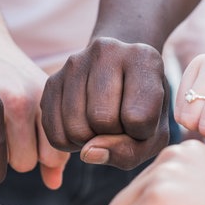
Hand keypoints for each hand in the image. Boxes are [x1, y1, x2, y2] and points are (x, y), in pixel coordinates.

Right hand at [41, 37, 169, 169]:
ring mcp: (75, 63)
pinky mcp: (52, 80)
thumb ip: (129, 151)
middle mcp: (107, 51)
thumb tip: (87, 153)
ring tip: (101, 126)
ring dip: (89, 141)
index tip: (142, 120)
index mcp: (144, 58)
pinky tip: (83, 127)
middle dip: (112, 135)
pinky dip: (69, 142)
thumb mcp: (152, 134)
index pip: (138, 118)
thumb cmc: (143, 108)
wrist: (121, 74)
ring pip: (75, 128)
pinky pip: (54, 132)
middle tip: (119, 124)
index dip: (141, 133)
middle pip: (102, 120)